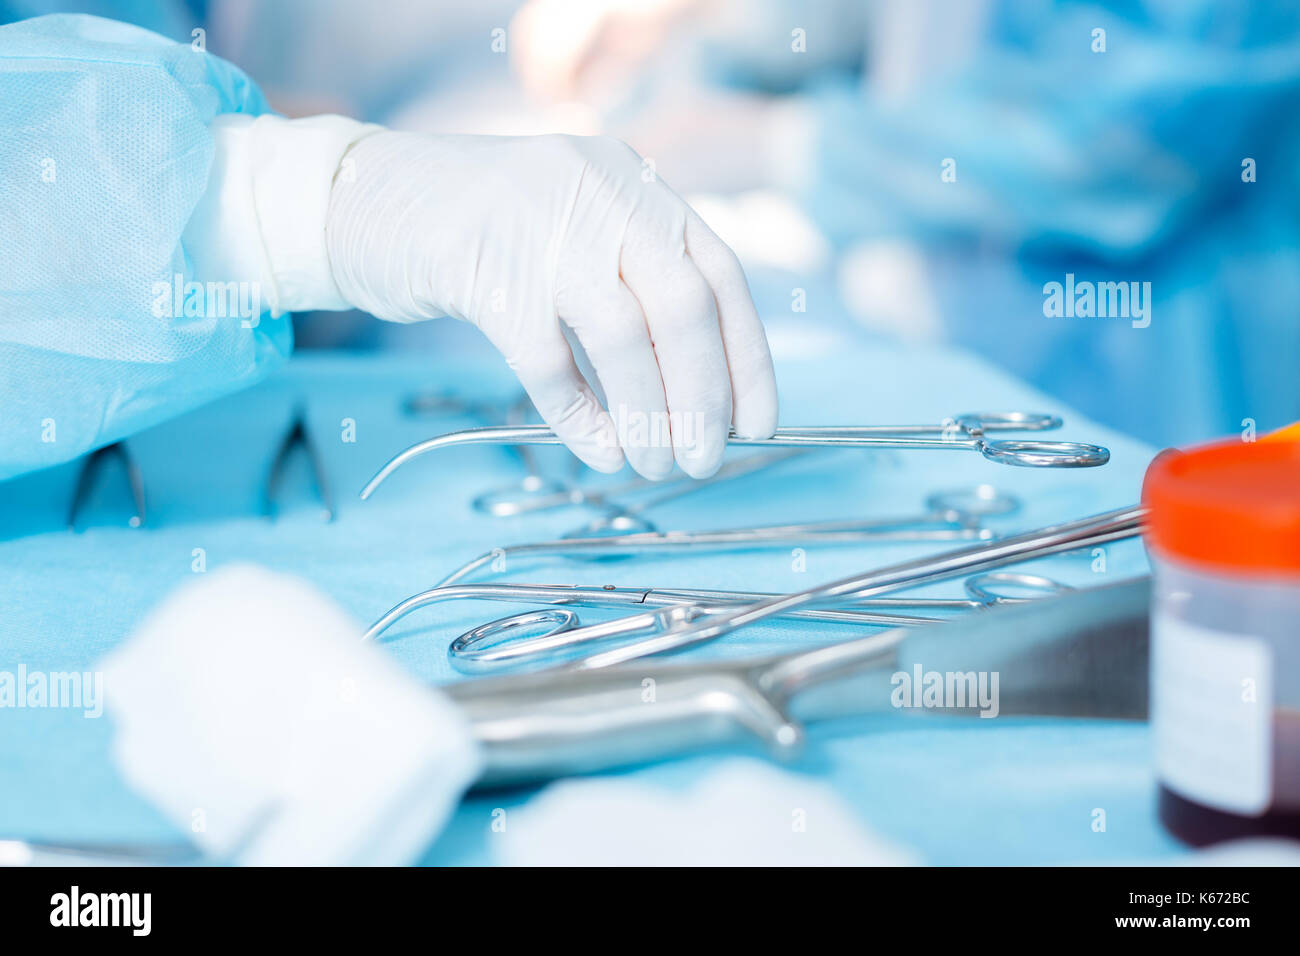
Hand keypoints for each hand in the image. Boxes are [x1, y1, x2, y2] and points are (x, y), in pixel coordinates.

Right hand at [326, 130, 777, 477]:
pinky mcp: (482, 272)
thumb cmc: (486, 230)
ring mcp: (540, 229)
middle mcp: (601, 196)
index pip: (720, 276)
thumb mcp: (578, 227)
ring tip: (654, 464)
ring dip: (648, 416)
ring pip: (622, 338)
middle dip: (703, 397)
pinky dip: (582, 417)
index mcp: (636, 185)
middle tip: (702, 460)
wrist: (366, 197)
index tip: (756, 425)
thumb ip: (636, 281)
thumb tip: (703, 392)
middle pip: (683, 307)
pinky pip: (549, 363)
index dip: (747, 359)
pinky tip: (599, 450)